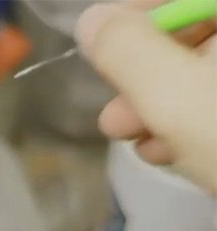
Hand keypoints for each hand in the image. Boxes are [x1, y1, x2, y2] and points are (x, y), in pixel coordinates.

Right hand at [75, 1, 216, 192]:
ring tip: (132, 139)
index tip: (97, 48)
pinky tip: (169, 151)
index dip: (131, 16)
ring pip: (203, 72)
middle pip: (190, 35)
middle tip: (114, 112)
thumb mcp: (174, 95)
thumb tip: (90, 21)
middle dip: (142, 74)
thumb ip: (126, 51)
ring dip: (158, 106)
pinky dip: (190, 121)